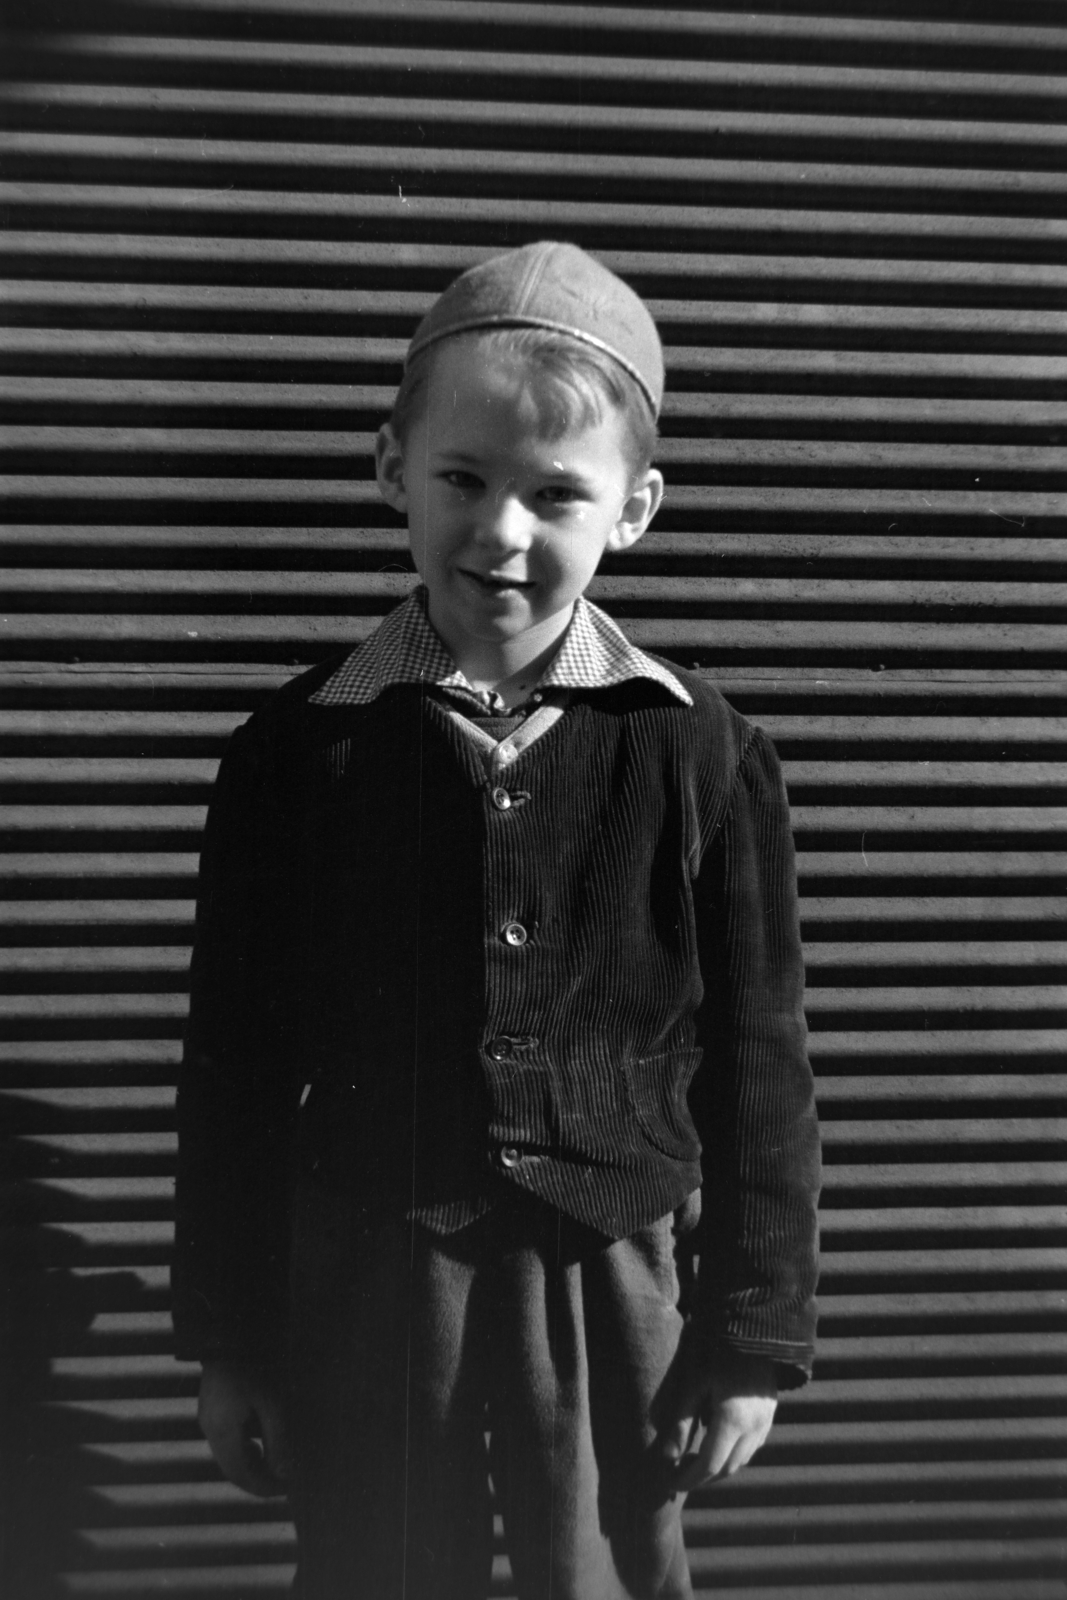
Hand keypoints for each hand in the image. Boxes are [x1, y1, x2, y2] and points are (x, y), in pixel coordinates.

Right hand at [198, 1358, 291, 1497]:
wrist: (229, 1339)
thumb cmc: (255, 1369)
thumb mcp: (272, 1405)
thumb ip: (277, 1440)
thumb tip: (284, 1474)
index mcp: (222, 1432)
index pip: (240, 1474)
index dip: (262, 1487)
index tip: (283, 1490)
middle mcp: (209, 1430)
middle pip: (231, 1469)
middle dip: (256, 1480)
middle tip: (282, 1483)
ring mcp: (207, 1420)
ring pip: (226, 1457)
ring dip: (249, 1466)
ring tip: (274, 1465)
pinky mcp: (210, 1412)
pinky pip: (224, 1442)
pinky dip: (242, 1451)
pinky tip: (257, 1445)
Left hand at [654, 1343, 776, 1492]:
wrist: (752, 1324)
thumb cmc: (715, 1348)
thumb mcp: (692, 1382)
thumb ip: (681, 1422)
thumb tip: (669, 1456)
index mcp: (732, 1420)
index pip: (709, 1465)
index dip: (689, 1479)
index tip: (670, 1483)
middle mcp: (754, 1427)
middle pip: (727, 1468)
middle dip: (702, 1476)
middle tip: (679, 1473)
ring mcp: (766, 1421)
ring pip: (742, 1459)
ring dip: (719, 1466)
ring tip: (695, 1458)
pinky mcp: (770, 1413)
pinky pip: (753, 1445)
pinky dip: (734, 1453)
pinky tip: (719, 1442)